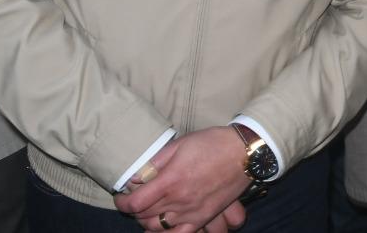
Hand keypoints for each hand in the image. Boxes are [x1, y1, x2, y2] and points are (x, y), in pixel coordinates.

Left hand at [114, 127, 250, 232]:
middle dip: (134, 210)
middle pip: (144, 216)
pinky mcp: (204, 217)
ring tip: (149, 210)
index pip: (135, 203)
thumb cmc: (212, 143)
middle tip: (136, 199)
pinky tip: (163, 227)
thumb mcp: (179, 144)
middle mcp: (179, 200)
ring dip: (147, 222)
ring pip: (158, 228)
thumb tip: (135, 177)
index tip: (121, 196)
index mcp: (170, 181)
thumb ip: (155, 162)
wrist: (244, 152)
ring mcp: (192, 212)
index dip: (122, 202)